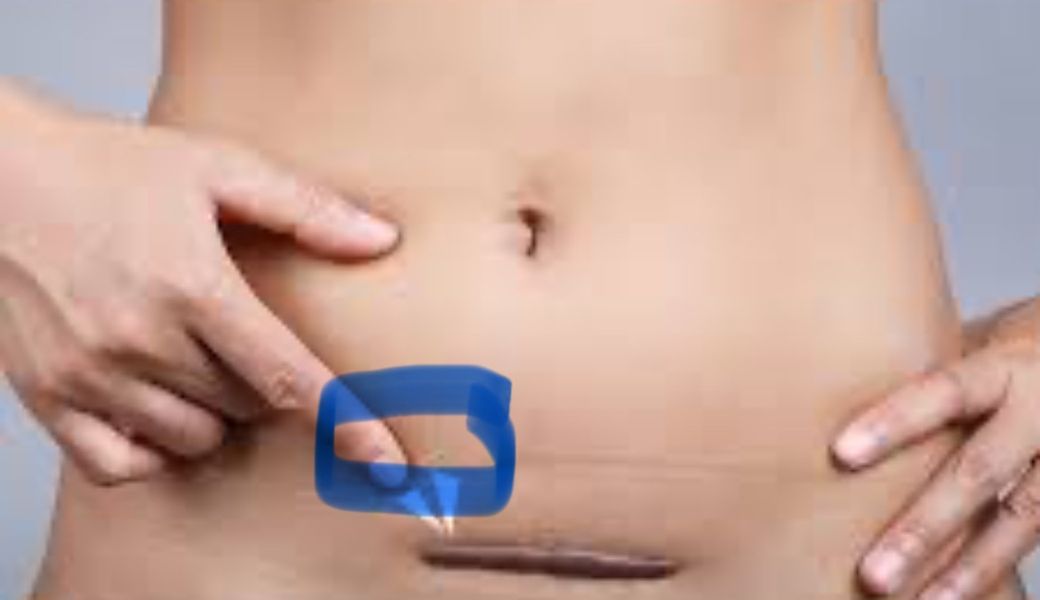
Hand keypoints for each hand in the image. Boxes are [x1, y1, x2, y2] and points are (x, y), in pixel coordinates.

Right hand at [0, 83, 406, 483]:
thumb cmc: (109, 166)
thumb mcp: (216, 166)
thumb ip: (304, 208)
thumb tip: (381, 240)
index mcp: (191, 285)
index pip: (287, 377)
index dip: (346, 423)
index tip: (388, 462)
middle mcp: (138, 340)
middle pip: (248, 407)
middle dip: (268, 384)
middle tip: (246, 338)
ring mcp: (88, 375)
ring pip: (194, 439)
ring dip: (218, 414)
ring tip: (200, 360)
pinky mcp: (47, 396)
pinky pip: (119, 465)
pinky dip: (152, 449)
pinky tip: (158, 404)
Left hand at [832, 296, 1039, 599]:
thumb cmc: (1007, 353)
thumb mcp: (972, 343)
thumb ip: (920, 368)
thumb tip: (829, 383)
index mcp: (1004, 368)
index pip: (944, 392)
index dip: (894, 422)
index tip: (841, 453)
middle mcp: (1038, 412)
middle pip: (977, 473)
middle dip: (922, 527)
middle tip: (871, 573)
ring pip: (1015, 520)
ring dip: (959, 568)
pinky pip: (1027, 537)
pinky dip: (985, 571)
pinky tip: (945, 598)